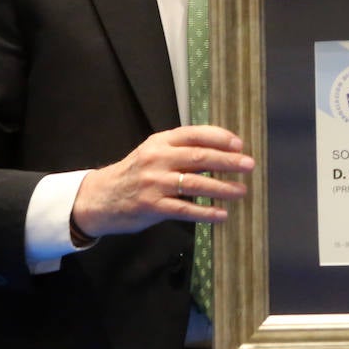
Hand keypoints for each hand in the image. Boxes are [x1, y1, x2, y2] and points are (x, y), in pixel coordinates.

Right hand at [71, 125, 253, 237]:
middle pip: (199, 156)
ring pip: (195, 183)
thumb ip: (181, 150)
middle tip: (248, 165)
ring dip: (222, 187)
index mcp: (160, 141)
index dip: (220, 137)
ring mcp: (154, 183)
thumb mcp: (153, 153)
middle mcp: (158, 159)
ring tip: (241, 191)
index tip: (239, 144)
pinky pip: (185, 209)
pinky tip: (221, 214)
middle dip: (228, 161)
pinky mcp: (152, 206)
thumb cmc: (135, 173)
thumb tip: (221, 151)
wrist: (100, 197)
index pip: (195, 134)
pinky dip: (206, 212)